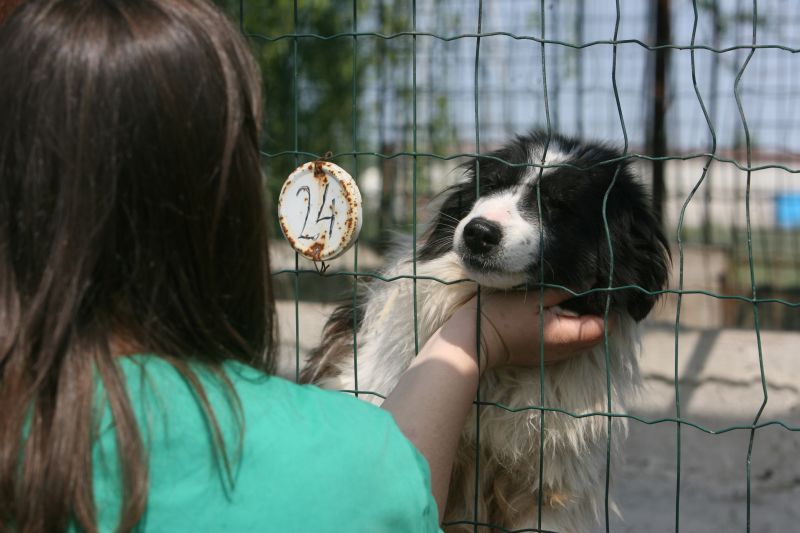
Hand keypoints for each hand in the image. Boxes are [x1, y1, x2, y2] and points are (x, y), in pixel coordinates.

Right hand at [440, 289, 608, 371]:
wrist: (474, 340)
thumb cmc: (501, 315)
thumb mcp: (535, 296)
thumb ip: (564, 289)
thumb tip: (589, 282)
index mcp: (565, 337)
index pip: (602, 327)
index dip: (604, 308)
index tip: (598, 290)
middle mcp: (563, 352)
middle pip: (594, 336)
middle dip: (594, 315)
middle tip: (585, 292)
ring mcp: (551, 356)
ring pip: (579, 341)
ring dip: (580, 323)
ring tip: (570, 301)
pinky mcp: (540, 356)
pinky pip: (564, 343)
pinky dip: (567, 330)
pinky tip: (554, 313)